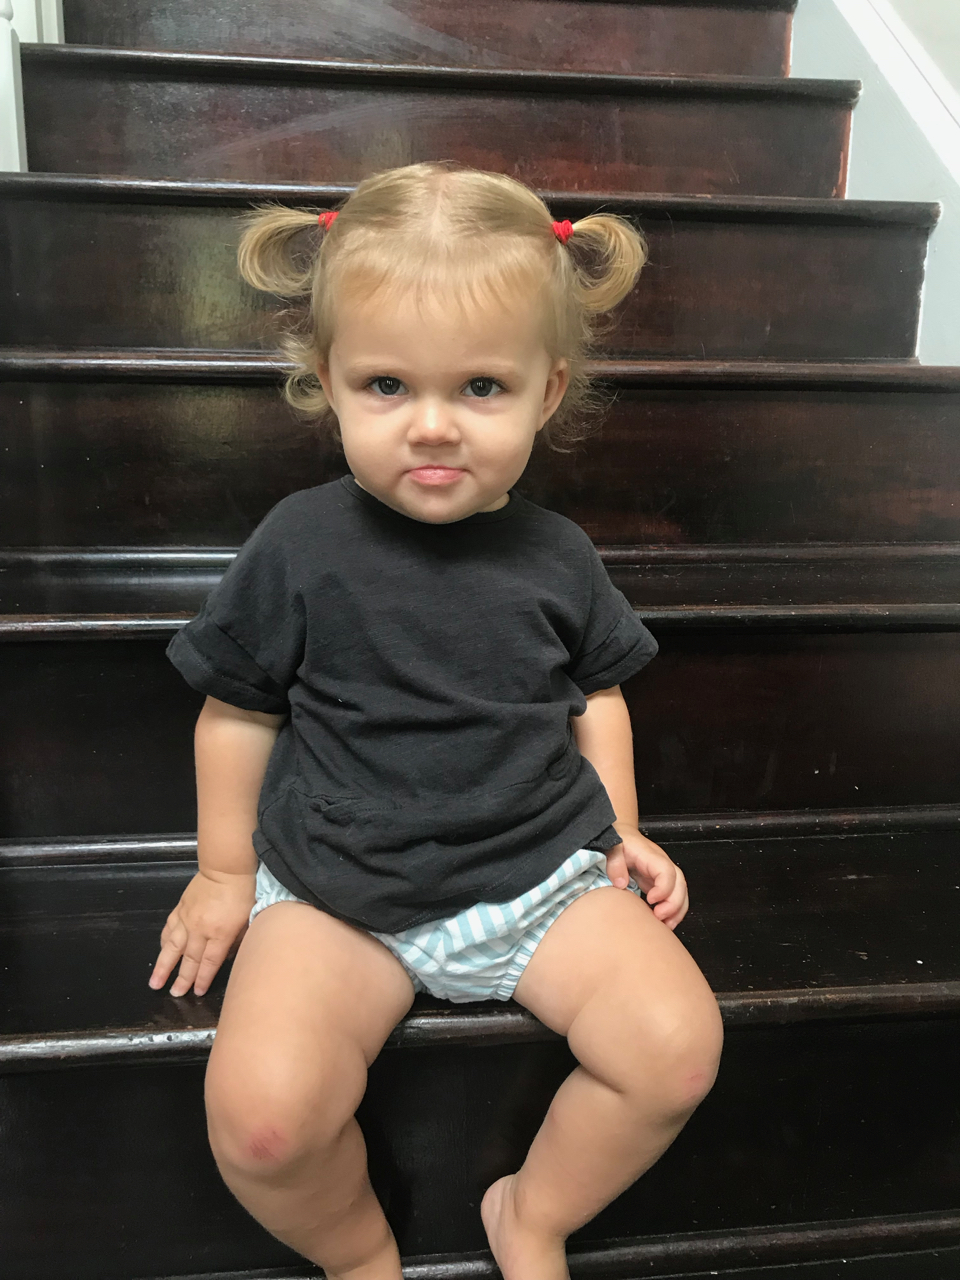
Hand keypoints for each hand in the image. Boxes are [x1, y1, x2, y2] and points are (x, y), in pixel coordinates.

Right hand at [149, 869, 256, 997]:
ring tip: (155, 982)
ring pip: (172, 947)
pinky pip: (169, 929)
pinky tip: (161, 952)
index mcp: (220, 933)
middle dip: (181, 979)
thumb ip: (238, 941)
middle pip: (189, 959)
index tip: (196, 993)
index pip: (209, 963)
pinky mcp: (180, 909)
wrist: (226, 868)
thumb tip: (227, 957)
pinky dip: (163, 943)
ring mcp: (186, 919)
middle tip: (174, 994)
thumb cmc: (243, 893)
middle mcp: (199, 929)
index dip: (202, 980)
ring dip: (163, 966)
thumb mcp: (248, 919)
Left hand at [604, 823, 687, 928]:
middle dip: (674, 904)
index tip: (651, 900)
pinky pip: (673, 897)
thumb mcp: (611, 846)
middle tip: (659, 918)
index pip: (666, 871)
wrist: (621, 836)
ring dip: (677, 911)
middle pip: (679, 884)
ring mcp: (662, 874)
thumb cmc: (617, 840)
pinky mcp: (659, 883)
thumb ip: (614, 862)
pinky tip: (664, 923)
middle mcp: (661, 864)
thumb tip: (621, 884)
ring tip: (666, 927)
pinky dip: (673, 912)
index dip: (664, 887)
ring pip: (680, 892)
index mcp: (650, 855)